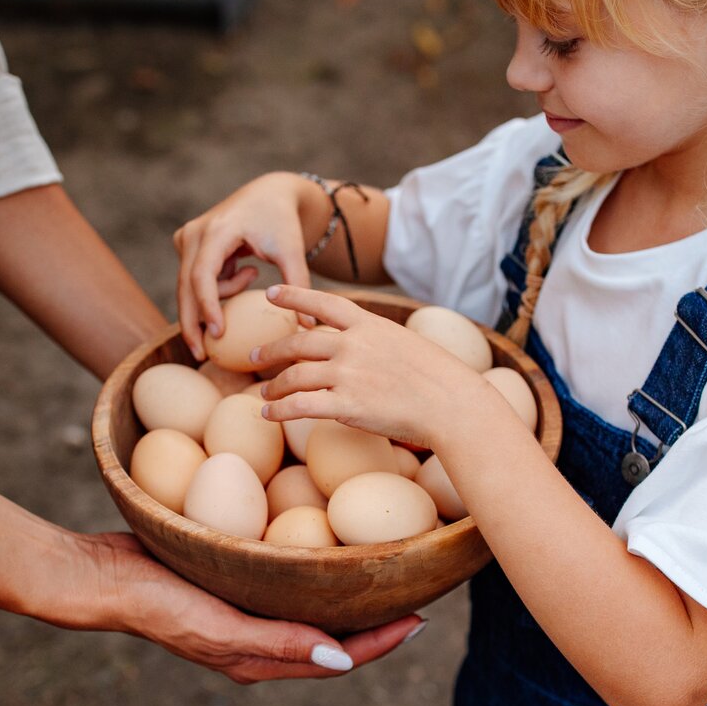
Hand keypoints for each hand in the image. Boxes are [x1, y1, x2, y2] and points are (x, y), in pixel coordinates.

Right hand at [82, 532, 422, 683]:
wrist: (100, 577)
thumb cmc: (157, 603)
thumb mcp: (220, 626)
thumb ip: (280, 643)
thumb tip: (344, 658)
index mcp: (260, 660)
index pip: (338, 656)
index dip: (382, 641)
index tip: (422, 617)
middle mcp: (258, 641)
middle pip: (332, 634)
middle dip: (375, 618)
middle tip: (413, 587)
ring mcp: (243, 612)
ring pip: (310, 606)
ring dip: (346, 592)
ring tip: (380, 565)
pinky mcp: (228, 584)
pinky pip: (282, 579)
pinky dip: (311, 566)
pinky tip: (321, 537)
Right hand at [173, 172, 314, 361]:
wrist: (270, 194)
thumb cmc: (282, 222)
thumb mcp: (293, 251)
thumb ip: (299, 285)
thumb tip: (306, 328)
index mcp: (218, 230)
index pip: (202, 275)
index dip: (208, 306)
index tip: (218, 334)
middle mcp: (194, 233)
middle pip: (185, 287)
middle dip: (193, 323)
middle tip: (202, 355)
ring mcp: (186, 238)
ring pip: (190, 286)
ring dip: (218, 298)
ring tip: (251, 276)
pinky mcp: (187, 245)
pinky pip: (194, 280)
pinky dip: (216, 289)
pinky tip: (244, 271)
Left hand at [250, 285, 493, 450]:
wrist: (452, 404)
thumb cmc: (439, 378)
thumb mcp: (407, 343)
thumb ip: (377, 342)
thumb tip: (362, 346)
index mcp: (369, 325)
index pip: (323, 303)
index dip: (293, 296)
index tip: (270, 292)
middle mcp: (352, 345)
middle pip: (298, 343)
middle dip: (271, 350)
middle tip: (254, 357)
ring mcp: (347, 374)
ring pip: (294, 376)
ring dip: (274, 385)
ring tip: (265, 393)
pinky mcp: (346, 405)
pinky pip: (299, 406)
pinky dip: (278, 410)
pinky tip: (268, 413)